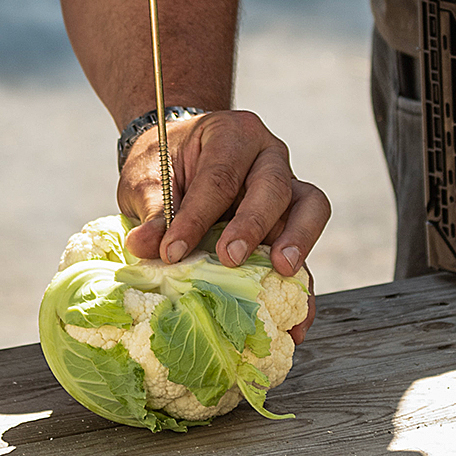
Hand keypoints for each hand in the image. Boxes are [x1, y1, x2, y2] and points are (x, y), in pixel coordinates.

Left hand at [117, 108, 325, 330]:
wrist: (181, 153)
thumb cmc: (166, 162)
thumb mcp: (149, 178)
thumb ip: (153, 211)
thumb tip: (145, 248)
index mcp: (231, 135)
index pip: (218, 177)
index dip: (196, 216)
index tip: (172, 252)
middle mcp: (268, 156)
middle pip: (273, 186)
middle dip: (252, 225)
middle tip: (230, 258)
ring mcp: (288, 186)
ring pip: (310, 207)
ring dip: (299, 241)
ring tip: (285, 273)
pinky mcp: (293, 222)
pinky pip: (307, 247)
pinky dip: (304, 283)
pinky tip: (298, 319)